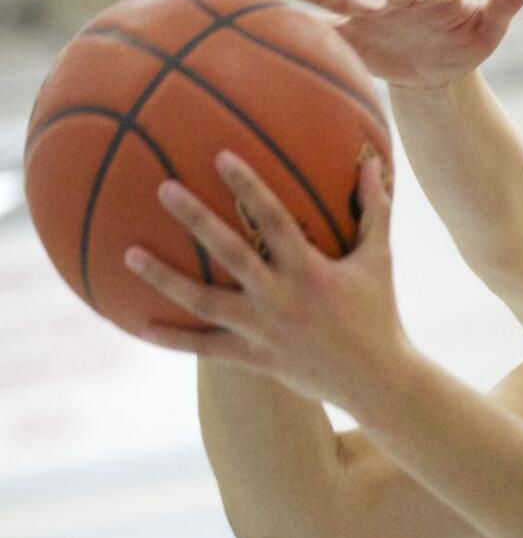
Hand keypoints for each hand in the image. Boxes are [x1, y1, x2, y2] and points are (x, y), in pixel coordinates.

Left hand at [123, 153, 411, 418]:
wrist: (377, 381)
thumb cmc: (379, 314)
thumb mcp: (378, 261)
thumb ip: (373, 211)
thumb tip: (371, 162)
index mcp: (310, 270)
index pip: (274, 219)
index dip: (249, 186)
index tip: (220, 155)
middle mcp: (281, 298)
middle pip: (230, 253)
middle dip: (196, 219)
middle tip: (163, 188)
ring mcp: (264, 330)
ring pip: (203, 302)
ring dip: (164, 278)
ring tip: (129, 255)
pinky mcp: (255, 358)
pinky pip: (206, 348)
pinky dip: (172, 339)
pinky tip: (139, 325)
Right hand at [281, 0, 522, 89]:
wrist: (429, 68)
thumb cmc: (460, 43)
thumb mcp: (488, 30)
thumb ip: (506, 1)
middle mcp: (402, 0)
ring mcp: (374, 16)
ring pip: (348, 1)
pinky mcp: (353, 37)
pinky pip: (325, 28)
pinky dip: (304, 19)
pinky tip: (276, 2)